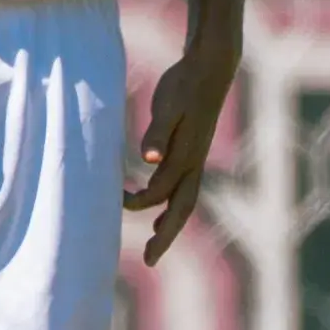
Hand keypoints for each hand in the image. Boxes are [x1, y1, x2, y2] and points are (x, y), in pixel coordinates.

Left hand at [128, 38, 240, 263]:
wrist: (210, 68)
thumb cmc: (185, 86)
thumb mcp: (168, 108)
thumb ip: (158, 133)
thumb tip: (149, 159)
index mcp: (186, 156)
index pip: (161, 191)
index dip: (140, 202)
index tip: (118, 200)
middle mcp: (194, 163)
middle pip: (182, 209)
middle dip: (166, 237)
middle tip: (149, 260)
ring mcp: (196, 159)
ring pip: (184, 201)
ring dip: (169, 223)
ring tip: (155, 240)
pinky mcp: (193, 151)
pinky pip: (183, 187)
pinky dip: (170, 202)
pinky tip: (157, 204)